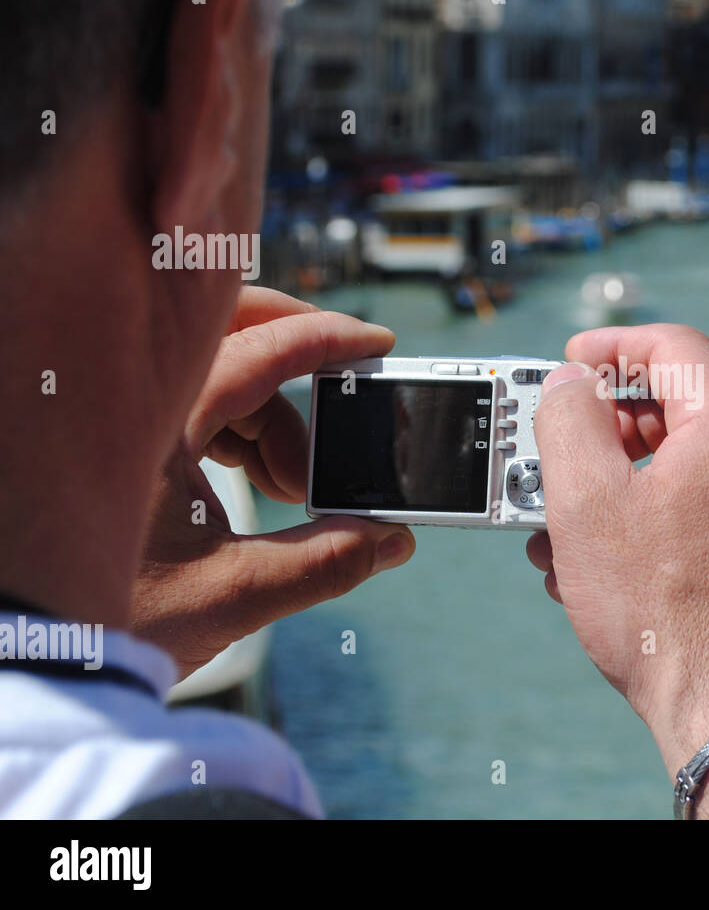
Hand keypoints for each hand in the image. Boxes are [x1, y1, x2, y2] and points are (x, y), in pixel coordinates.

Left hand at [130, 287, 414, 678]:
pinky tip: (260, 483)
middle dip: (294, 354)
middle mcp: (130, 408)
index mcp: (155, 423)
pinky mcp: (118, 446)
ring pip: (215, 375)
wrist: (34, 655)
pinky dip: (238, 430)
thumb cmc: (106, 623)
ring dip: (271, 416)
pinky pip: (192, 405)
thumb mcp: (232, 594)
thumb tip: (390, 542)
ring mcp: (119, 423)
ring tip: (293, 487)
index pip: (258, 348)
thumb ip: (324, 563)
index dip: (326, 340)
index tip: (374, 344)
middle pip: (229, 336)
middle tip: (340, 394)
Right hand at [526, 325, 708, 797]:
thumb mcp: (587, 507)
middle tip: (575, 447)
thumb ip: (566, 422)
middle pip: (695, 401)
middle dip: (624, 419)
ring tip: (588, 522)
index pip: (675, 347)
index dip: (613, 345)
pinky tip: (635, 560)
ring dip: (646, 476)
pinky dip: (683, 513)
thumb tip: (568, 385)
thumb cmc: (667, 619)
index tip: (573, 361)